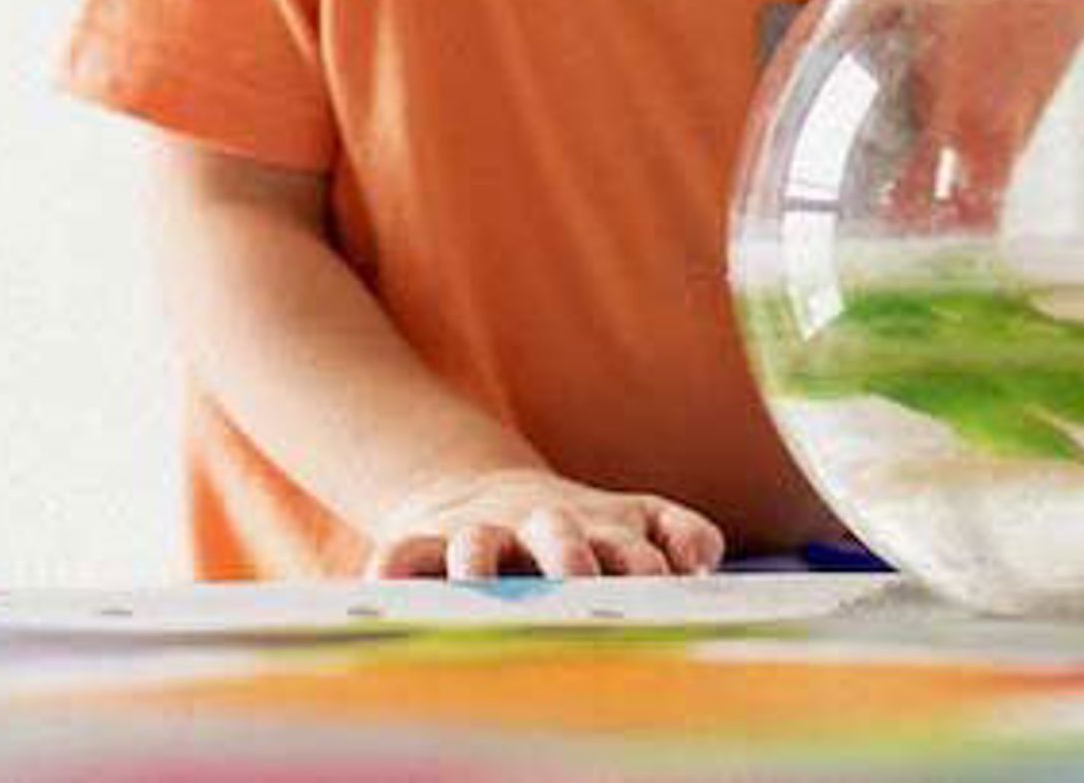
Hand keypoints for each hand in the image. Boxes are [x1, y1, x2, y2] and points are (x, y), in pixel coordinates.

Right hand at [364, 468, 727, 579]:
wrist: (479, 495)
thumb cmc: (575, 530)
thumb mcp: (636, 519)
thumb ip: (683, 534)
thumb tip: (701, 559)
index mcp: (599, 529)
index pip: (631, 545)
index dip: (645, 565)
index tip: (662, 587)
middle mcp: (540, 528)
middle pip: (556, 535)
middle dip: (569, 555)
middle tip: (576, 580)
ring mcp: (481, 534)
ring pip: (477, 545)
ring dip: (478, 561)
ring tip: (476, 583)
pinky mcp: (428, 543)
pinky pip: (403, 554)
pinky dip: (393, 568)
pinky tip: (381, 584)